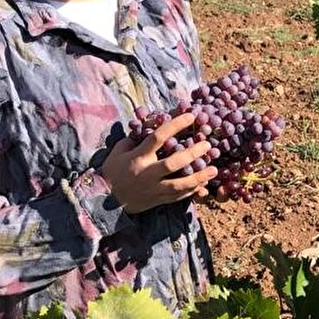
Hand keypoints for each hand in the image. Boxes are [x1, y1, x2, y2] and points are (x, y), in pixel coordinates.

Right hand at [100, 112, 215, 213]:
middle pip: (173, 163)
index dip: (175, 125)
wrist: (104, 202)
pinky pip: (177, 196)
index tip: (191, 116)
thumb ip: (133, 140)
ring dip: (199, 177)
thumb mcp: (118, 152)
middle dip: (192, 153)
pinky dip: (191, 191)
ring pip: (179, 184)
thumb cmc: (112, 173)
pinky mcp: (157, 200)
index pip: (158, 137)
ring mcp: (153, 189)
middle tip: (207, 145)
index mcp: (138, 158)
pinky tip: (203, 185)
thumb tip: (149, 126)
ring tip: (214, 169)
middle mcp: (147, 173)